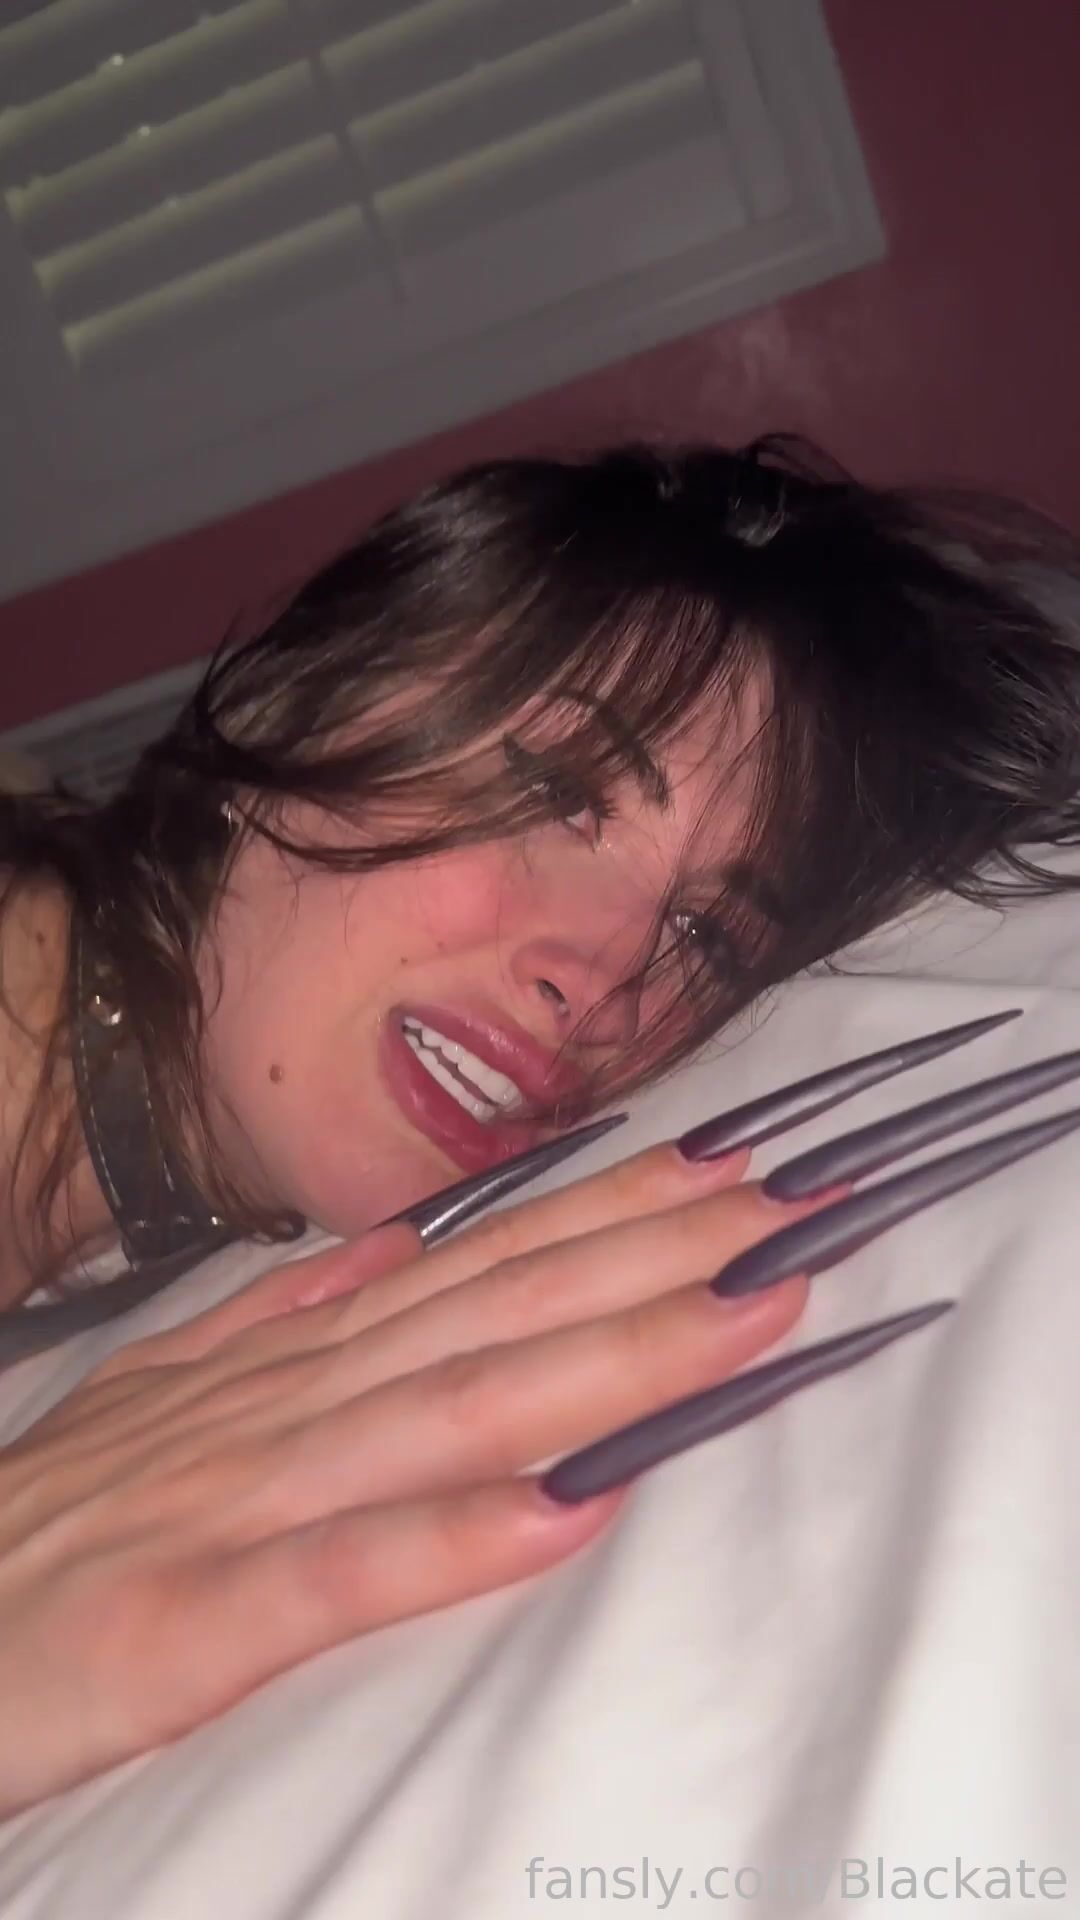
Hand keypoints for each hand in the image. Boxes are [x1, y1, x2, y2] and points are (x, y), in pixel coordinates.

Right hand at [0, 1139, 809, 1816]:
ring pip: (442, 1413)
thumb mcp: (164, 1396)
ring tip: (736, 1313)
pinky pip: (332, 1576)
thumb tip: (397, 1248)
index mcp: (282, 1365)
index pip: (472, 1272)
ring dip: (600, 1359)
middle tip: (790, 1206)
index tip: (727, 1171)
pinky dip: (448, 1535)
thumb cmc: (45, 1526)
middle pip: (489, 1319)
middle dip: (648, 1258)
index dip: (604, 1216)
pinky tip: (565, 1508)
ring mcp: (230, 1503)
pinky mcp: (180, 1622)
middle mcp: (277, 1410)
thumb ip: (282, 1322)